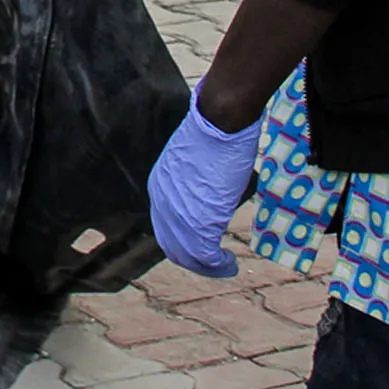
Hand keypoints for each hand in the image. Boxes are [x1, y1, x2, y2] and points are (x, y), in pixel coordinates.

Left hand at [147, 85, 259, 277]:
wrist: (220, 121)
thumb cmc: (216, 134)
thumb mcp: (196, 163)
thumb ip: (197, 184)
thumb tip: (213, 195)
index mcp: (159, 187)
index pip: (165, 227)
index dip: (184, 242)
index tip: (204, 247)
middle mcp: (161, 202)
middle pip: (171, 246)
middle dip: (194, 259)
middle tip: (215, 264)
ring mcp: (178, 213)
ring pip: (187, 254)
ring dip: (207, 266)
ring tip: (225, 267)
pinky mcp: (198, 220)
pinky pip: (204, 254)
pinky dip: (217, 265)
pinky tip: (229, 264)